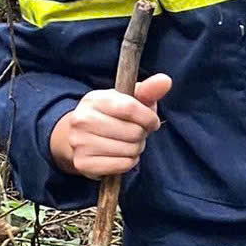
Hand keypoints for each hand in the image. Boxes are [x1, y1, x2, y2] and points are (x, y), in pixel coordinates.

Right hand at [50, 72, 172, 177]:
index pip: (131, 108)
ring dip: (136, 149)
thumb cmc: (113, 115)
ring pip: (130, 150)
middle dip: (142, 134)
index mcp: (95, 99)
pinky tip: (120, 154)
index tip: (152, 122)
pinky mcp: (82, 163)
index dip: (149, 118)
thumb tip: (166, 80)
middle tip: (135, 133)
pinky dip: (128, 162)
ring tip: (126, 143)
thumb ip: (149, 90)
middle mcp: (82, 120)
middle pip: (133, 132)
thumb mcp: (129, 99)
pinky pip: (122, 165)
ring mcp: (79, 142)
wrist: (81, 136)